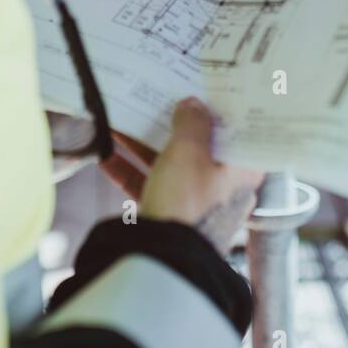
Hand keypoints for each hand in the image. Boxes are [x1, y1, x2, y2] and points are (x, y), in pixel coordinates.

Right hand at [138, 98, 264, 254]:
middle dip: (175, 122)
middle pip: (201, 145)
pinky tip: (104, 154)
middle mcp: (224, 185)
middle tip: (161, 95)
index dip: (224, 108)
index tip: (207, 87)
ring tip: (123, 118)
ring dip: (144, 142)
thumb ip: (192, 122)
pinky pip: (149, 185)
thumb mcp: (189, 152)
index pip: (239, 131)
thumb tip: (193, 104)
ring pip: (171, 163)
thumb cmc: (187, 204)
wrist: (163, 259)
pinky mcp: (170, 215)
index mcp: (243, 169)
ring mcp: (196, 201)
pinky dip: (129, 170)